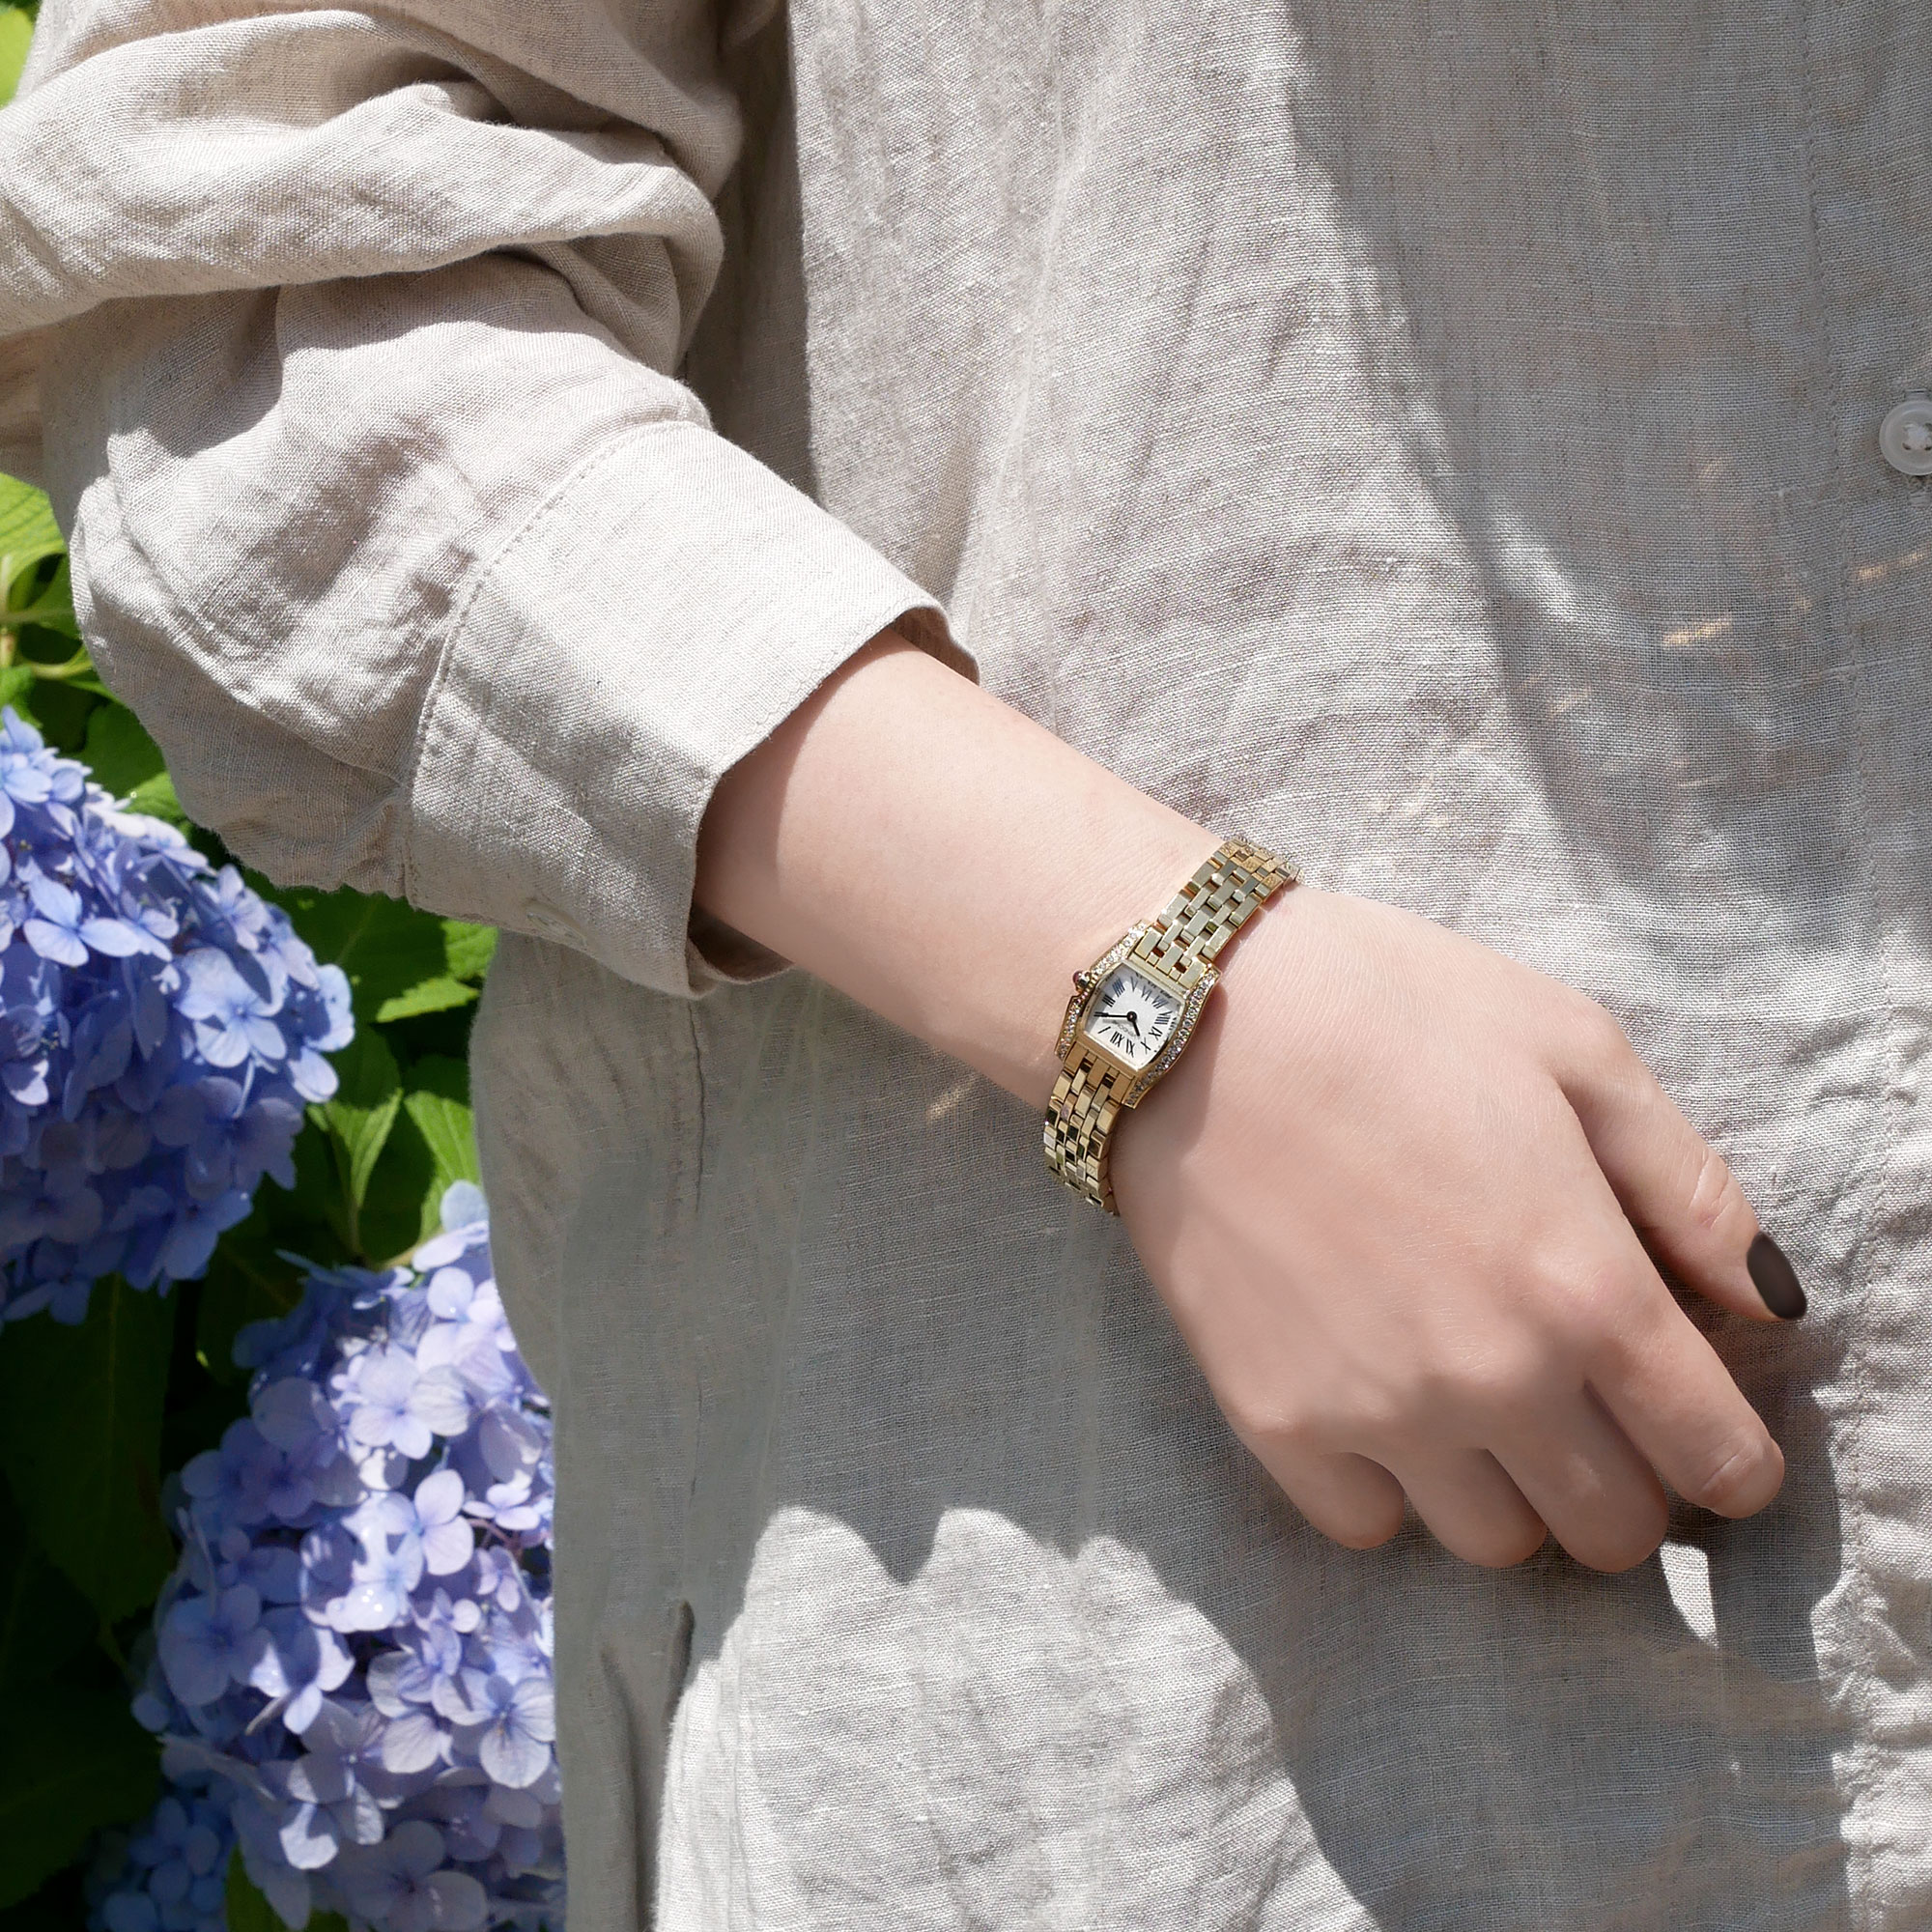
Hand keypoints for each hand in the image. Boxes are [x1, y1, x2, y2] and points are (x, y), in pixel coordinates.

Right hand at [1110, 886, 1792, 1571]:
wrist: (1188, 1019)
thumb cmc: (1390, 1010)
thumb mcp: (1573, 1049)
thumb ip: (1690, 1186)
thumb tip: (1767, 1301)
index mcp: (1586, 1286)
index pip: (1717, 1464)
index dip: (1733, 1463)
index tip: (1705, 1431)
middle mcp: (1494, 1377)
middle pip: (1612, 1535)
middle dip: (1625, 1481)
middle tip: (1586, 1407)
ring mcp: (1376, 1411)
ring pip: (1494, 1545)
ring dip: (1508, 1490)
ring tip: (1476, 1401)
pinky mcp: (1273, 1422)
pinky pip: (1365, 1526)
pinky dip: (1389, 1486)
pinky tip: (1377, 1400)